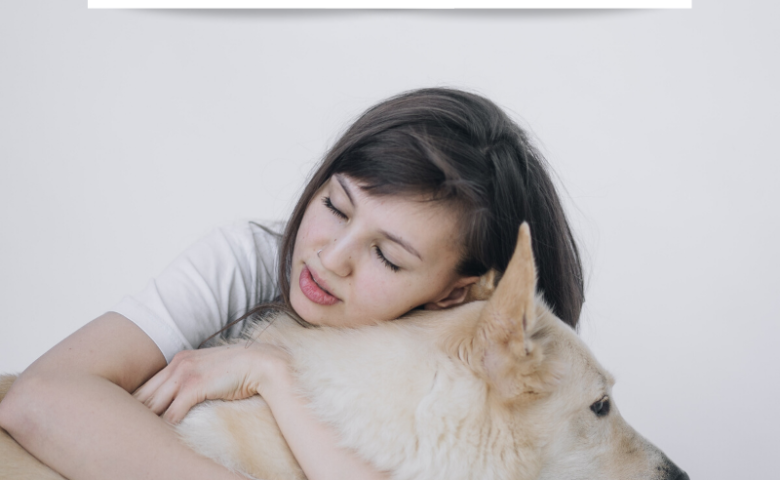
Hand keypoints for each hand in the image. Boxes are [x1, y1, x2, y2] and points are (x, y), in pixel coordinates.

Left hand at [133, 340, 291, 423]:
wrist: (262, 364)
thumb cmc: (239, 370)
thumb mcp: (210, 370)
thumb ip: (194, 378)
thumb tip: (183, 398)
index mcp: (180, 360)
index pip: (149, 384)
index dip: (139, 402)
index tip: (134, 418)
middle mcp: (178, 364)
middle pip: (144, 394)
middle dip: (136, 413)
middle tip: (131, 432)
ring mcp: (185, 374)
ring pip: (154, 405)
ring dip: (150, 422)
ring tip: (145, 438)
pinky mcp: (194, 386)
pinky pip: (172, 413)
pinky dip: (167, 426)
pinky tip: (167, 436)